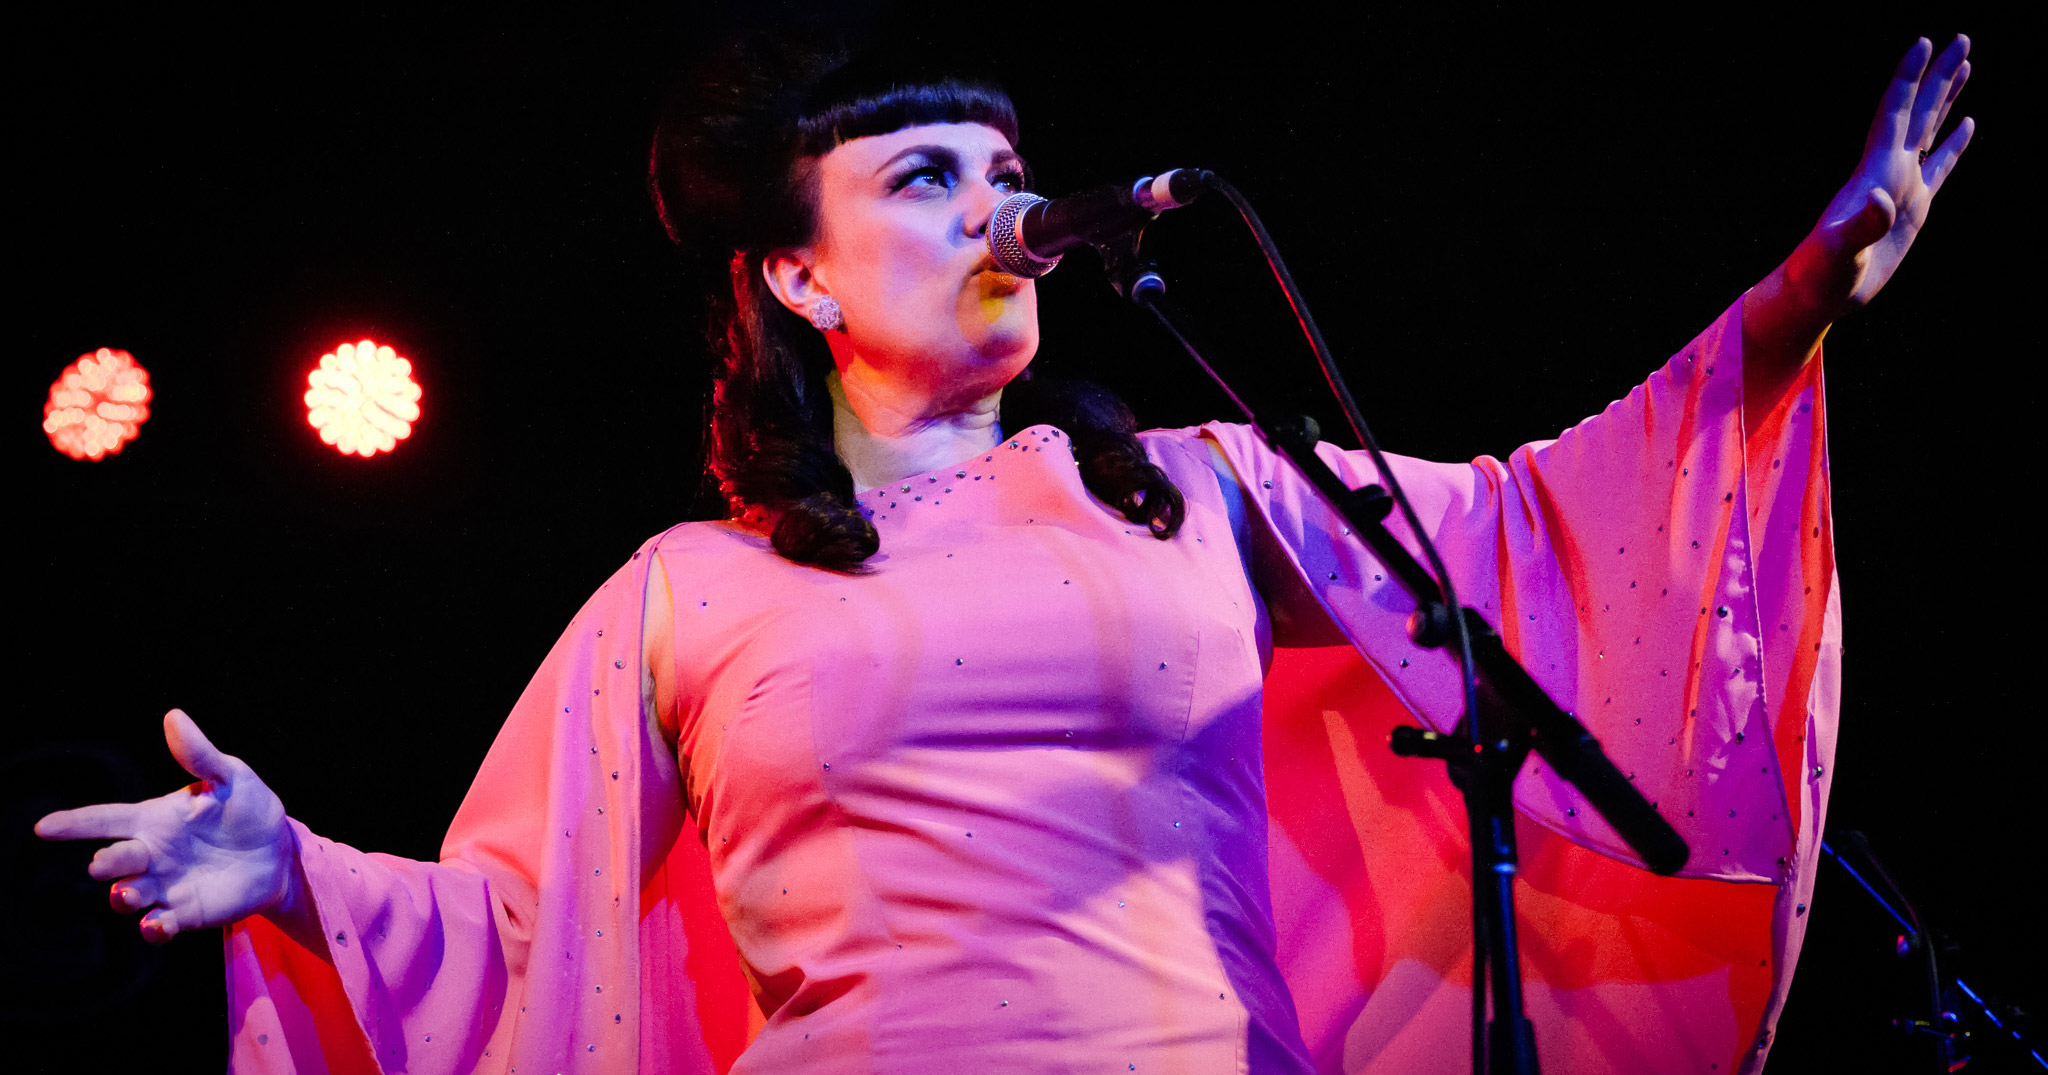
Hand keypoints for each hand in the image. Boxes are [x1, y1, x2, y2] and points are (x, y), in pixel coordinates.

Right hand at [35, 709, 298, 943]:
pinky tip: (159, 924)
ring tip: (130, 892)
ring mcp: (165, 886)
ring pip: (126, 896)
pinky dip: (153, 928)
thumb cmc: (249, 809)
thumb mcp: (231, 778)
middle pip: (112, 861)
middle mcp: (152, 854)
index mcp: (155, 819)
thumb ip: (200, 756)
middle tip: (110, 863)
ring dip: (123, 896)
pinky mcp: (185, 913)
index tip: (44, 827)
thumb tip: (174, 716)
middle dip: (105, 864)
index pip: (106, 819)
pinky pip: (157, 926)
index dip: (74, 823)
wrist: (280, 853)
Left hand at [1795, 35, 1974, 318]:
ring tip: (1965, 64)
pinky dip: (1954, 144)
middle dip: (1938, 76)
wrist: (1817, 295)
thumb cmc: (1820, 275)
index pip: (1894, 113)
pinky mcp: (1912, 209)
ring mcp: (1902, 187)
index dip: (1908, 79)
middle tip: (1962, 38)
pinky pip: (1939, 167)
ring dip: (1946, 99)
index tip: (1924, 43)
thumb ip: (1862, 226)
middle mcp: (1889, 171)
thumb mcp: (1840, 252)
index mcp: (1874, 173)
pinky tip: (1967, 124)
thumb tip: (1882, 200)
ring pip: (1929, 130)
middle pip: (1918, 111)